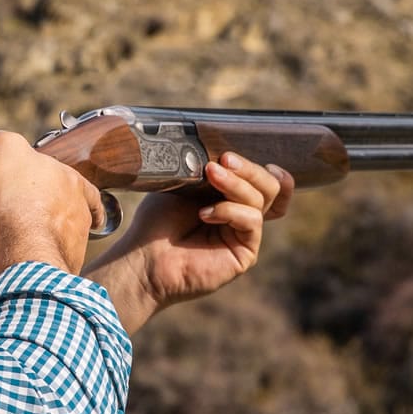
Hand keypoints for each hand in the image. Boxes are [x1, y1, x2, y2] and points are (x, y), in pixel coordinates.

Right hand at [0, 131, 104, 277]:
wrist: (22, 237)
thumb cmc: (14, 190)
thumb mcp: (4, 148)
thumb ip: (4, 142)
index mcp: (73, 182)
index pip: (83, 185)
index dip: (76, 191)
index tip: (78, 199)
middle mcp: (80, 213)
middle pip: (74, 214)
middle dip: (60, 218)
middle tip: (38, 221)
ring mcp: (75, 243)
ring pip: (65, 241)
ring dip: (50, 241)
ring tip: (27, 244)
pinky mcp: (63, 267)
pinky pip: (53, 265)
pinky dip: (40, 263)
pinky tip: (24, 263)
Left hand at [85, 153, 293, 332]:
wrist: (143, 258)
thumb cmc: (157, 222)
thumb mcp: (184, 184)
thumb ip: (210, 170)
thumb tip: (228, 156)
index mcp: (230, 197)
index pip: (259, 177)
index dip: (256, 166)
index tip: (232, 154)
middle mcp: (242, 214)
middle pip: (269, 185)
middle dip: (249, 169)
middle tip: (223, 160)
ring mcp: (245, 234)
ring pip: (262, 199)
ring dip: (235, 184)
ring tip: (210, 175)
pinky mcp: (245, 253)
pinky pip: (252, 221)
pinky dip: (230, 210)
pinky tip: (205, 213)